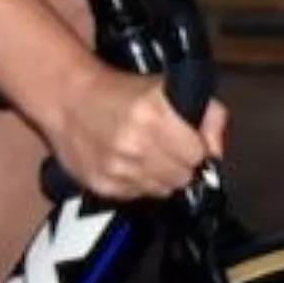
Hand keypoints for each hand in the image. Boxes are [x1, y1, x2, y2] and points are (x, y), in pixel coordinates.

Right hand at [48, 67, 227, 201]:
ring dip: (159, 175)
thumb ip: (206, 113)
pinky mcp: (103, 186)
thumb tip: (217, 150)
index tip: (185, 138)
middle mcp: (136, 144)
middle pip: (182, 177)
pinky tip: (127, 163)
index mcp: (155, 114)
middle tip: (164, 146)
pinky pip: (138, 196)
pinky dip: (137, 183)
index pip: (198, 154)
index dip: (194, 145)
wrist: (67, 97)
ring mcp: (118, 169)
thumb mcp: (166, 86)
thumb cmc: (117, 89)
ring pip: (163, 191)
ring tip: (145, 154)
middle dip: (179, 163)